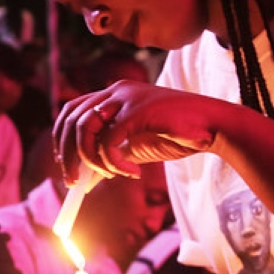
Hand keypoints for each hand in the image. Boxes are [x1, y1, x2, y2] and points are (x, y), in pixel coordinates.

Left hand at [53, 81, 225, 181]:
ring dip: (91, 160)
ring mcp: (125, 97)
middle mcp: (115, 91)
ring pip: (84, 128)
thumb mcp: (135, 149)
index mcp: (113, 95)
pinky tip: (132, 173)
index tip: (64, 166)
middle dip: (67, 155)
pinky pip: (108, 141)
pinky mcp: (137, 110)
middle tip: (72, 183)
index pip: (72, 111)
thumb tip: (84, 182)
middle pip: (71, 119)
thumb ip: (110, 158)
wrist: (212, 127)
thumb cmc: (177, 135)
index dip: (61, 139)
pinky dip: (114, 162)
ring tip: (111, 176)